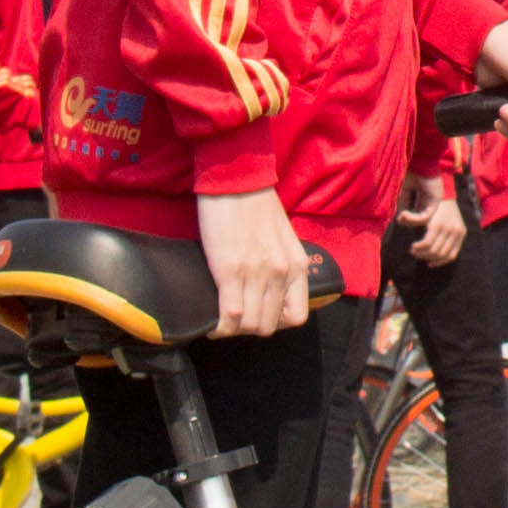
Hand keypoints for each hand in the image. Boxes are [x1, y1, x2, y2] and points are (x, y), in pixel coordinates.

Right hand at [197, 185, 314, 335]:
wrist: (236, 179)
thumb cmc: (255, 204)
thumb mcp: (282, 237)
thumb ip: (280, 263)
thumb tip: (267, 289)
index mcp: (297, 265)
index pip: (296, 317)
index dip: (275, 321)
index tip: (258, 314)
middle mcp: (282, 273)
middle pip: (268, 326)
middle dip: (248, 328)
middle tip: (232, 317)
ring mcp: (258, 273)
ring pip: (248, 326)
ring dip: (231, 328)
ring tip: (219, 318)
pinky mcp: (231, 270)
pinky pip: (229, 316)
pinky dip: (218, 325)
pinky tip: (210, 320)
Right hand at [404, 184, 468, 265]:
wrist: (441, 188)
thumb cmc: (442, 207)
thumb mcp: (447, 222)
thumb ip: (444, 236)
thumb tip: (435, 254)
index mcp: (461, 232)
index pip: (452, 255)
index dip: (440, 262)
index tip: (430, 263)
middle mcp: (457, 232)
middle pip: (441, 255)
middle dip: (427, 258)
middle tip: (418, 255)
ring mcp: (448, 229)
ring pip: (434, 251)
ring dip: (422, 254)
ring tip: (414, 250)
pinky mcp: (437, 225)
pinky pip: (427, 243)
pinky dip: (419, 247)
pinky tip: (414, 246)